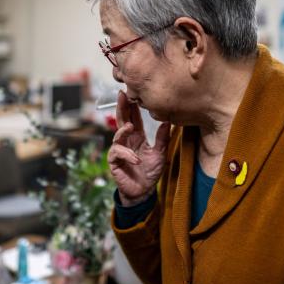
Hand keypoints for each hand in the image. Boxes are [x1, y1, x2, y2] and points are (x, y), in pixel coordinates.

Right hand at [107, 91, 170, 205]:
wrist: (144, 191)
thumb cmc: (150, 172)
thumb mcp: (160, 153)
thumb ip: (162, 138)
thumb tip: (169, 121)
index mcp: (137, 136)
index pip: (133, 117)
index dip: (132, 106)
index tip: (133, 92)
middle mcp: (126, 141)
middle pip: (122, 120)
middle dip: (121, 108)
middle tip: (122, 95)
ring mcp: (119, 151)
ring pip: (117, 136)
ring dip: (123, 131)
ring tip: (129, 127)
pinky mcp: (115, 162)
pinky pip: (117, 154)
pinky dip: (127, 155)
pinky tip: (136, 159)